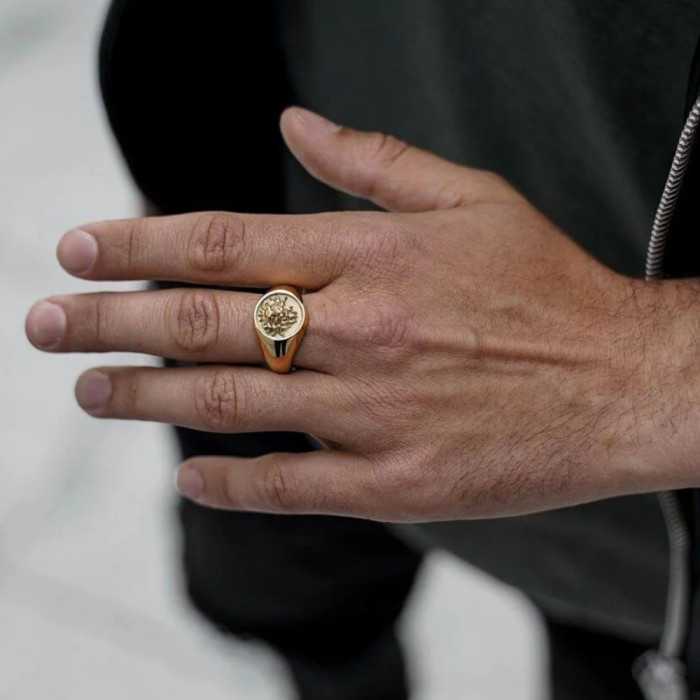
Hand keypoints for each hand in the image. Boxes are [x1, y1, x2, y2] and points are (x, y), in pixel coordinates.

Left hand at [25, 107, 698, 520]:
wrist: (621, 382)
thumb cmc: (548, 286)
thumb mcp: (471, 196)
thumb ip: (372, 160)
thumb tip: (291, 119)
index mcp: (373, 255)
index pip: (223, 243)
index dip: (138, 244)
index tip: (76, 251)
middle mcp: (360, 330)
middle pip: (201, 323)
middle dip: (108, 322)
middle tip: (43, 326)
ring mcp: (374, 412)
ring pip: (227, 404)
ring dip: (144, 398)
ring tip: (89, 390)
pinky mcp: (396, 482)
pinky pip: (287, 485)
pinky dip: (226, 483)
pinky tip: (186, 476)